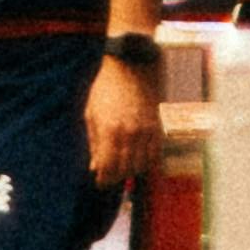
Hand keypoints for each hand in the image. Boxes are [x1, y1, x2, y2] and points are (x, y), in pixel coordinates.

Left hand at [82, 57, 156, 193]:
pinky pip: (154, 154)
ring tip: (122, 168)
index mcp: (110, 130)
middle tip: (109, 178)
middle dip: (115, 177)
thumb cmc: (106, 88)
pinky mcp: (157, 127)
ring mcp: (146, 131)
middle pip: (125, 170)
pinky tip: (137, 159)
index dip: (103, 179)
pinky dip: (146, 161)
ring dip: (131, 171)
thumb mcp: (92, 114)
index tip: (100, 183)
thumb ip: (94, 142)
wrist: (131, 66)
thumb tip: (94, 167)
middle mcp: (130, 134)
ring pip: (141, 165)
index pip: (108, 167)